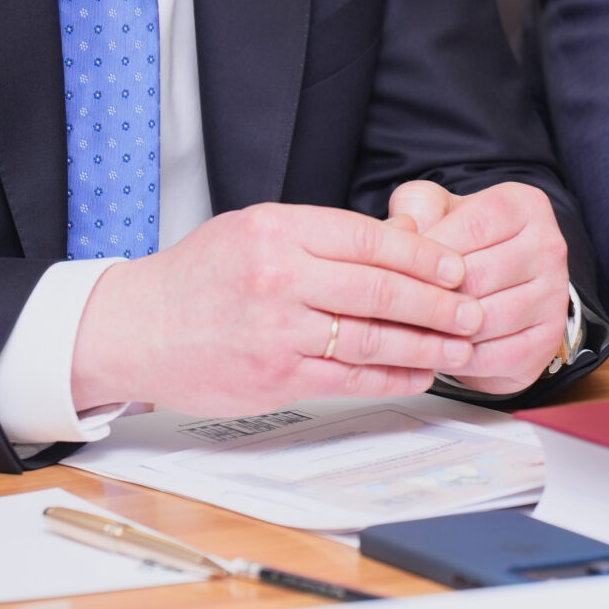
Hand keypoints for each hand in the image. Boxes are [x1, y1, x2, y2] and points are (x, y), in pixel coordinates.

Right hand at [69, 202, 480, 414]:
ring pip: (373, 337)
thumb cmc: (197, 277)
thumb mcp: (252, 230)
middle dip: (440, 302)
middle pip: (382, 288)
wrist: (134, 329)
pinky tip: (418, 372)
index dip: (425, 255)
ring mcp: (277, 330)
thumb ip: (317, 237)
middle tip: (474, 309)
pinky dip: (392, 377)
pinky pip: (349, 379)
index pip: (371, 239)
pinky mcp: (274, 377)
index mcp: (278, 230)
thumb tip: (395, 245)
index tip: (457, 266)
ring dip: (427, 343)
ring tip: (460, 344)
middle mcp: (279, 276)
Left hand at [390, 180, 571, 397]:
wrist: (499, 289)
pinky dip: (460, 360)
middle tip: (393, 309)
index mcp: (523, 206)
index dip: (426, 251)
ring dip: (441, 332)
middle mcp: (549, 246)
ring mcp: (554, 295)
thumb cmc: (464, 246)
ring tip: (408, 333)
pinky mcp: (548, 339)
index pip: (471, 227)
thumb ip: (416, 209)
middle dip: (428, 296)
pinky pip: (496, 356)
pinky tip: (436, 352)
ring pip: (485, 319)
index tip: (392, 268)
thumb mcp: (437, 213)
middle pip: (477, 277)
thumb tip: (399, 230)